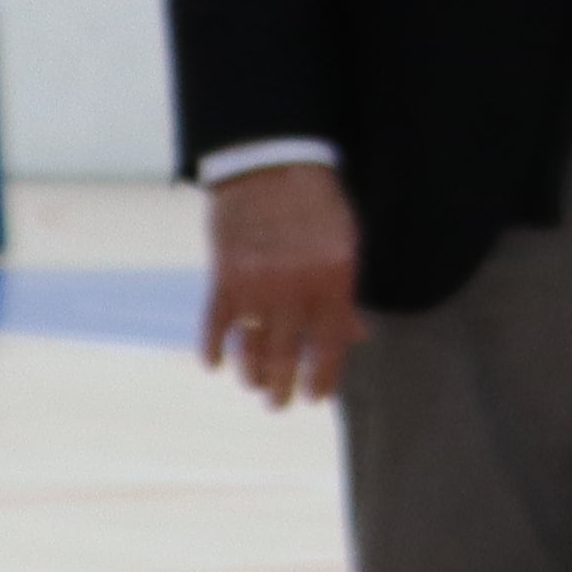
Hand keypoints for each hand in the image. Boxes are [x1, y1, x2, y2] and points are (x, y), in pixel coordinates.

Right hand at [201, 160, 364, 405]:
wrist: (270, 166)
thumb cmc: (316, 206)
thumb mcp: (345, 245)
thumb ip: (345, 294)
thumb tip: (358, 336)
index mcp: (332, 281)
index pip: (328, 345)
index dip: (322, 377)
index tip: (317, 398)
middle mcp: (295, 288)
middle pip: (287, 354)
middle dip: (283, 387)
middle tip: (279, 405)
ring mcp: (257, 284)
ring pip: (251, 346)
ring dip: (252, 374)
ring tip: (255, 388)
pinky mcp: (224, 276)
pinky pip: (216, 324)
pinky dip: (214, 348)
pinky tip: (216, 365)